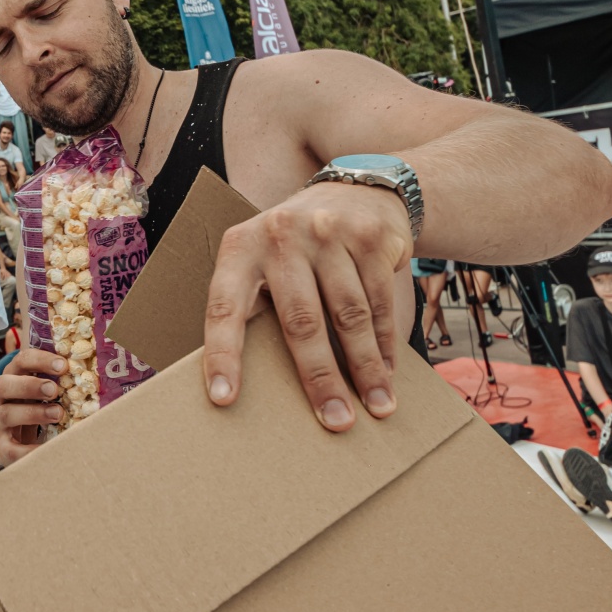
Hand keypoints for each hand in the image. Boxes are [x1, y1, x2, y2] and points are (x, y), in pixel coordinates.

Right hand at [0, 347, 68, 463]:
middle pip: (3, 384)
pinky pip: (10, 448)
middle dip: (30, 386)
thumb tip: (92, 373)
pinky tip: (48, 447)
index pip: (21, 361)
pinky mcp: (2, 445)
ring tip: (57, 414)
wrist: (15, 437)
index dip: (40, 360)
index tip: (63, 365)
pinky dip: (29, 450)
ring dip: (32, 413)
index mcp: (14, 376)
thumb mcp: (43, 389)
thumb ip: (61, 379)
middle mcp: (2, 397)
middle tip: (54, 390)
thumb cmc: (35, 405)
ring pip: (6, 414)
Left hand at [203, 182, 412, 431]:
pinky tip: (389, 373)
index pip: (224, 306)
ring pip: (349, 316)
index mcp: (241, 247)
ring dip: (366, 369)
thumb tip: (254, 380)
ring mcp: (328, 233)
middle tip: (335, 422)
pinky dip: (386, 344)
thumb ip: (258, 302)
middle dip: (319, 378)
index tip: (224, 399)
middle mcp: (280, 235)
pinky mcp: (370, 238)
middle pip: (301, 320)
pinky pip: (379, 303)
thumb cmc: (298, 246)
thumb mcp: (265, 258)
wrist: (358, 189)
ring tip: (377, 408)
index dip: (223, 354)